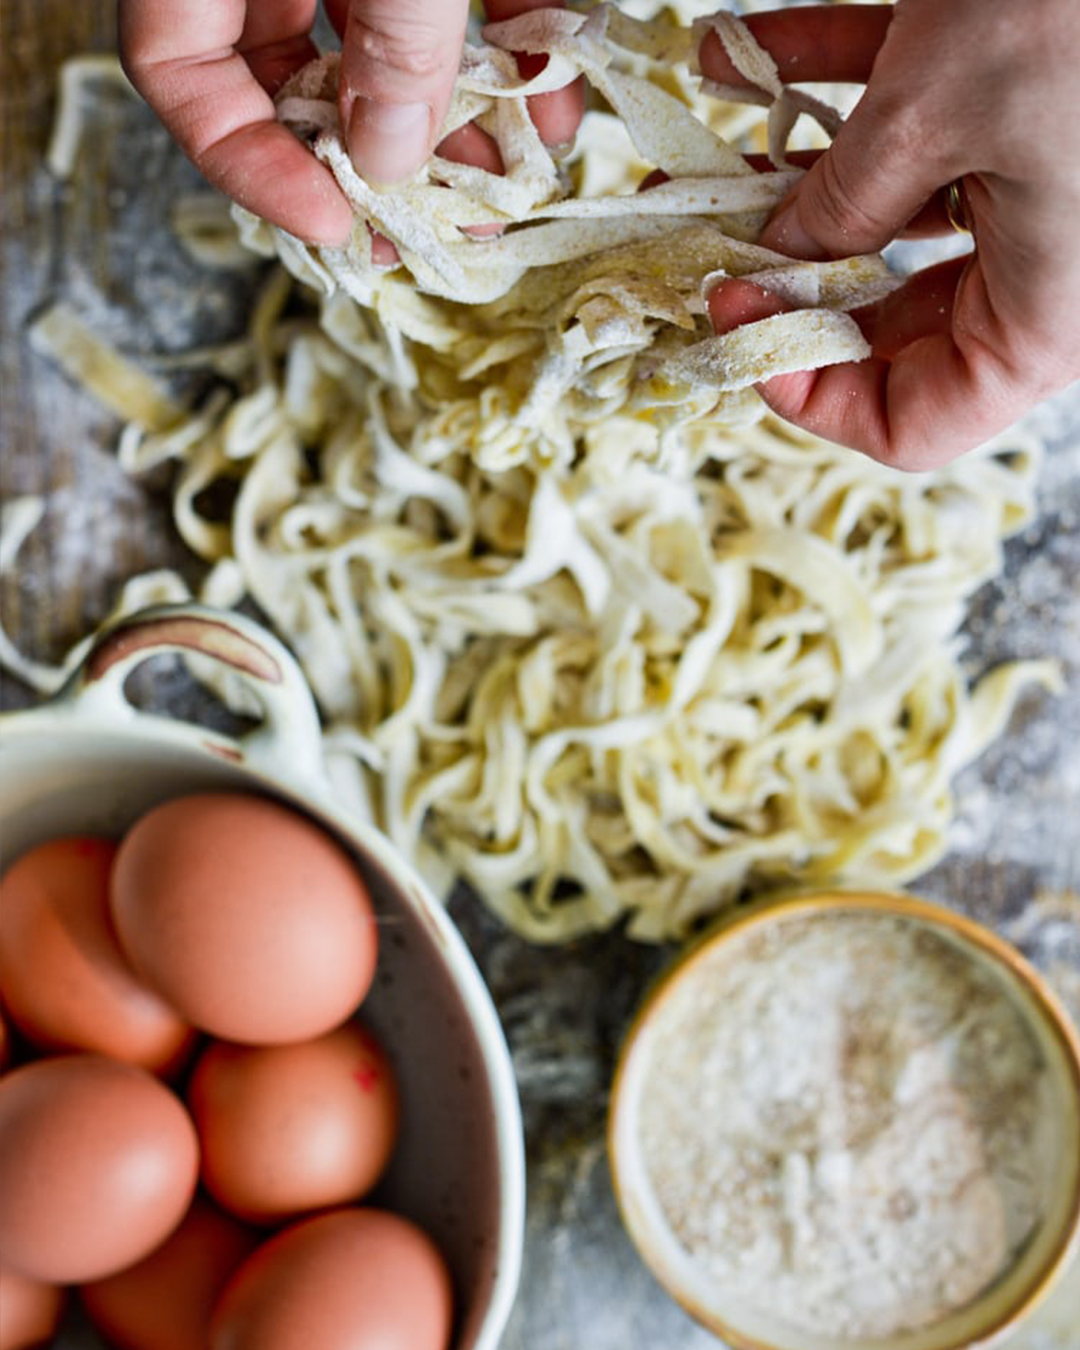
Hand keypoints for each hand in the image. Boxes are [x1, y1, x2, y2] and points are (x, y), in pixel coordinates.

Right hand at [118, 0, 583, 246]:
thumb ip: (388, 33)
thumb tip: (391, 157)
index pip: (177, 66)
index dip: (244, 161)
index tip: (334, 227)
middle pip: (290, 69)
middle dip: (371, 161)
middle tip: (429, 232)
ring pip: (386, 43)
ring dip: (451, 124)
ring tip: (505, 193)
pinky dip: (511, 51)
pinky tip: (553, 112)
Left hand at [703, 1, 1079, 468]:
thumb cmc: (1076, 7)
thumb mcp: (935, 112)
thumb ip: (844, 202)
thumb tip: (771, 258)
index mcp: (1039, 322)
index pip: (911, 425)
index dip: (808, 394)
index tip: (737, 322)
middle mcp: (1037, 277)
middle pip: (886, 332)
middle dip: (786, 288)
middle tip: (709, 253)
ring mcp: (1028, 199)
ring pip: (886, 226)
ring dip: (792, 190)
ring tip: (703, 162)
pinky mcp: (1016, 124)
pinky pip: (915, 136)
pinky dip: (832, 96)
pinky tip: (742, 52)